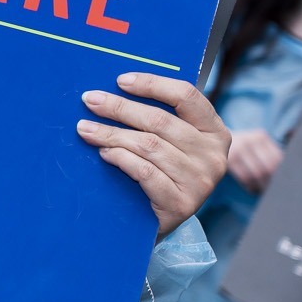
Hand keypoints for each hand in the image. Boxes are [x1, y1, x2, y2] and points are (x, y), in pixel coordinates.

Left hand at [79, 73, 231, 237]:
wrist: (161, 221)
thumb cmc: (162, 171)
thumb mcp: (170, 141)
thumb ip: (158, 117)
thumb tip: (114, 88)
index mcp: (215, 131)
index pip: (186, 96)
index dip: (152, 84)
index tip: (120, 80)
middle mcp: (214, 156)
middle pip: (160, 121)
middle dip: (119, 107)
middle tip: (90, 100)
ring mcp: (201, 182)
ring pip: (148, 146)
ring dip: (111, 134)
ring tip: (87, 129)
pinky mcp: (182, 204)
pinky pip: (144, 172)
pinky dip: (120, 159)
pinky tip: (104, 153)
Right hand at [227, 127, 284, 193]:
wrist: (209, 137)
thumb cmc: (240, 145)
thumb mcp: (255, 141)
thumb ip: (270, 152)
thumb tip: (289, 170)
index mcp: (261, 136)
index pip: (278, 159)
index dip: (279, 173)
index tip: (277, 181)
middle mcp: (250, 140)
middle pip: (268, 168)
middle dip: (269, 182)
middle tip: (269, 189)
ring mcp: (239, 149)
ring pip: (257, 174)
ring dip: (260, 186)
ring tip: (260, 191)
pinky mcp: (229, 159)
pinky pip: (245, 177)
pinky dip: (249, 186)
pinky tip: (251, 189)